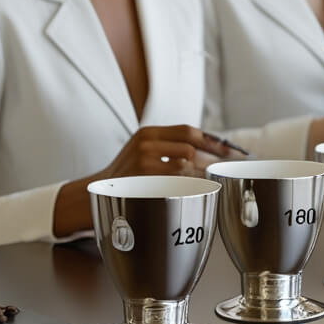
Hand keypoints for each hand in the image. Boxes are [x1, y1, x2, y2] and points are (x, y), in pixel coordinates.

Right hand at [96, 124, 235, 180]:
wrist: (96, 192)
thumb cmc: (127, 173)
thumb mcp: (142, 149)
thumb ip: (168, 145)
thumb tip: (206, 149)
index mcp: (148, 133)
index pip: (187, 131)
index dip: (211, 140)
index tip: (228, 148)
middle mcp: (145, 143)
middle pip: (190, 147)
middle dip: (212, 158)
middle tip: (226, 167)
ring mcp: (143, 162)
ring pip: (185, 165)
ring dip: (200, 174)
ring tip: (210, 181)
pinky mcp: (143, 181)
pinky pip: (176, 182)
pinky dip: (189, 185)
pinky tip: (195, 189)